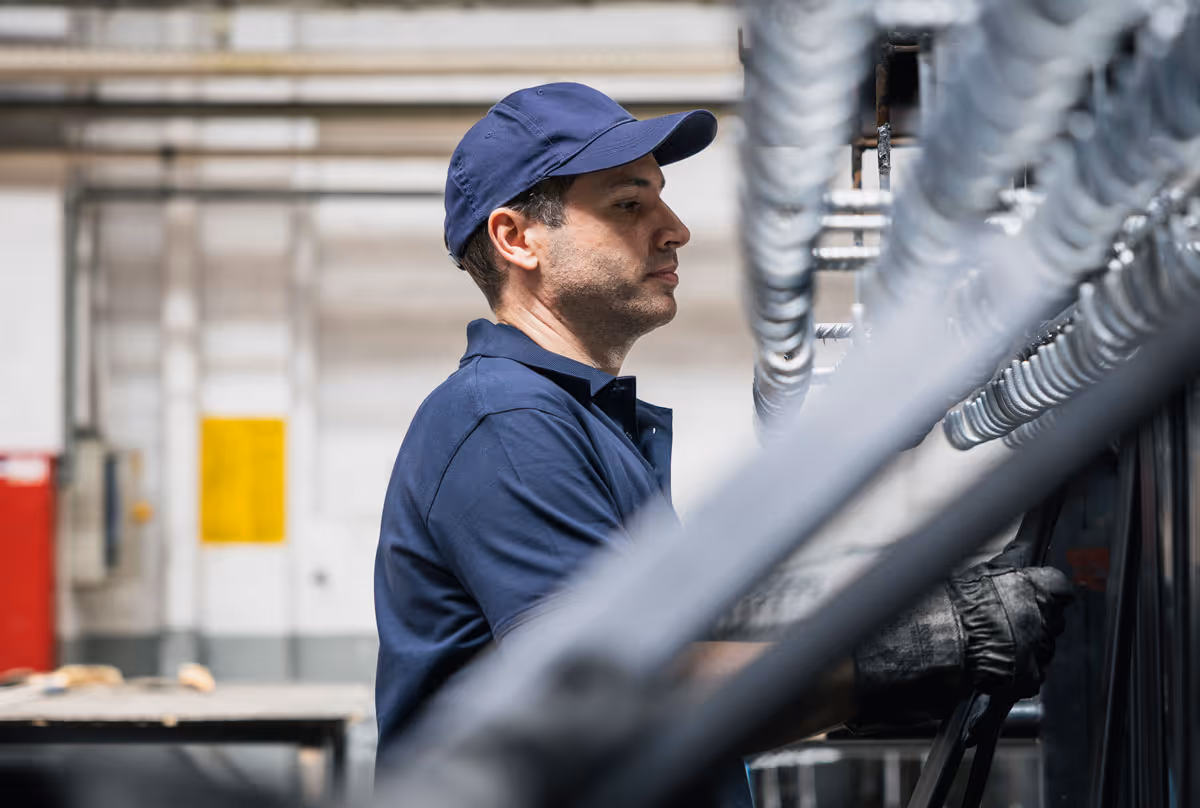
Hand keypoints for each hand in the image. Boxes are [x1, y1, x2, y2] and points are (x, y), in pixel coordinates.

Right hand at [850, 559, 1073, 726]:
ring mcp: (1032, 648)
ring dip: (1026, 649)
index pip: (1058, 585)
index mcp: (1020, 585)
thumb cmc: (930, 610)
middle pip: (1052, 619)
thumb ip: (998, 572)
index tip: (1043, 594)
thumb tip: (1016, 555)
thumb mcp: (965, 577)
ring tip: (993, 650)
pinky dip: (1016, 675)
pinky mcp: (1026, 677)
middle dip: (1036, 622)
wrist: (915, 648)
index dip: (1049, 591)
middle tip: (1007, 626)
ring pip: (1042, 649)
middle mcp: (1033, 615)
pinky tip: (993, 670)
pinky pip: (1031, 676)